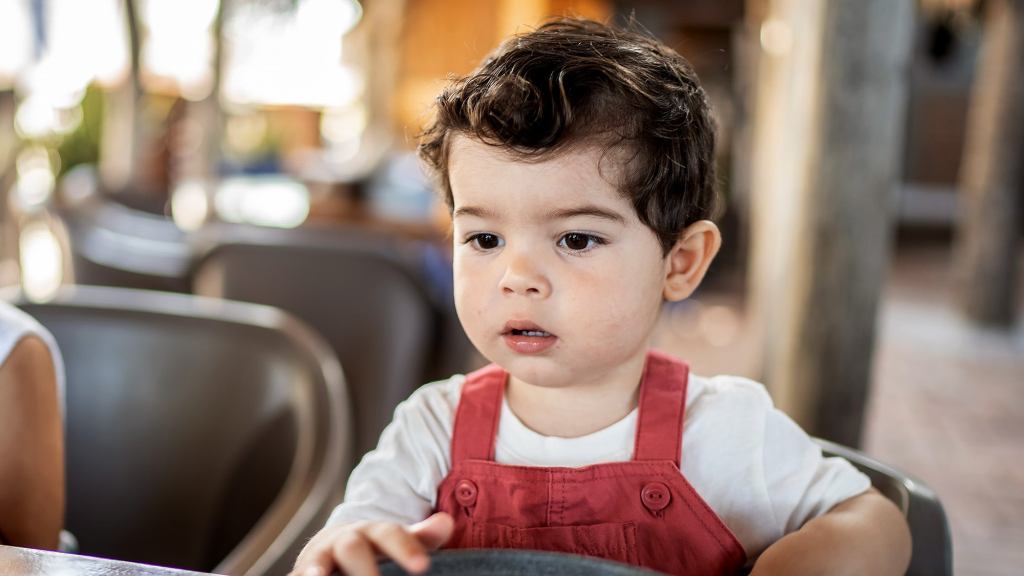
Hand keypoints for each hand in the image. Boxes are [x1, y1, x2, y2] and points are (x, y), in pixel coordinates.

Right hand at [291, 512, 454, 575]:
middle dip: (365, 568)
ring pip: (318, 563)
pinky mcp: (302, 571)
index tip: (422, 567)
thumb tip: (446, 522)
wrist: (335, 544)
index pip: (391, 534)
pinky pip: (298, 575)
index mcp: (373, 531)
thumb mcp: (398, 541)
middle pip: (353, 548)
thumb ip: (422, 536)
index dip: (406, 549)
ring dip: (317, 571)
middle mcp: (345, 541)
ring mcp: (319, 558)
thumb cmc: (376, 548)